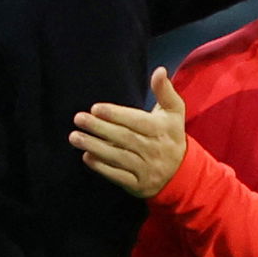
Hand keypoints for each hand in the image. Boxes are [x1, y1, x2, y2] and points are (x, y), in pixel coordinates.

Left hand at [70, 67, 186, 197]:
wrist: (182, 175)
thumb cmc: (171, 136)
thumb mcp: (174, 113)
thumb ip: (165, 91)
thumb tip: (160, 70)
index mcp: (162, 130)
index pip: (137, 121)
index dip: (116, 114)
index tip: (95, 108)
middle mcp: (155, 150)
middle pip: (124, 138)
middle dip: (100, 128)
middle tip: (78, 119)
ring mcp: (147, 169)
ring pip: (118, 157)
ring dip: (95, 147)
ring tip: (75, 137)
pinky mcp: (139, 185)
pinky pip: (118, 176)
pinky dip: (102, 168)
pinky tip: (87, 157)